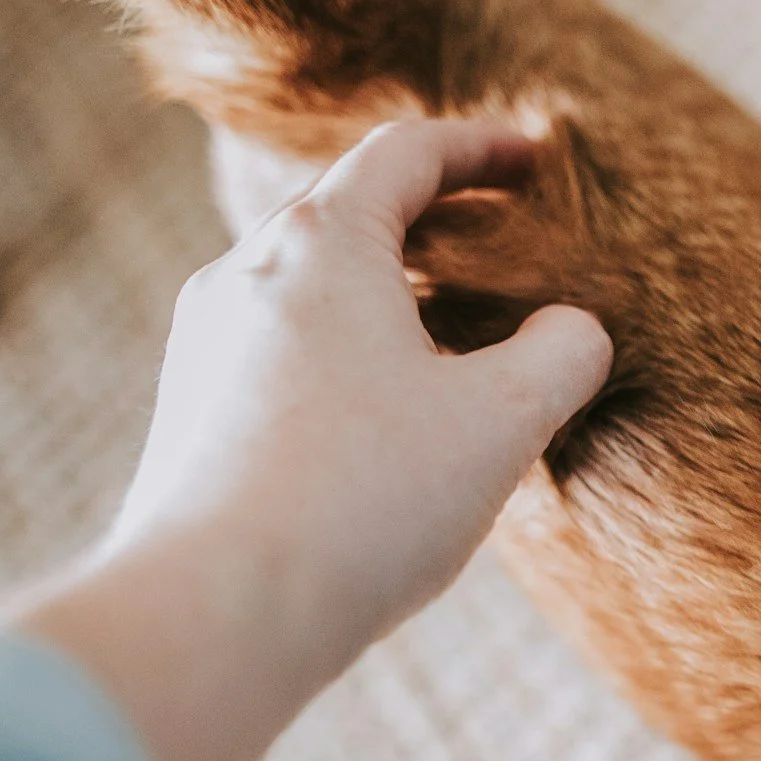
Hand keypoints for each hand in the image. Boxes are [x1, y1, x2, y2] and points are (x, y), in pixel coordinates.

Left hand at [3, 118, 611, 760]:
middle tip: (500, 244)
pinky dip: (341, 354)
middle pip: (348, 212)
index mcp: (322, 243)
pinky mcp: (187, 415)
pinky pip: (277, 353)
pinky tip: (383, 423)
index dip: (480, 147)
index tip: (533, 158)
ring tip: (449, 341)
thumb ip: (560, 355)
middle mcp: (245, 272)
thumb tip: (573, 331)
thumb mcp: (500, 423)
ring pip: (308, 288)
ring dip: (384, 294)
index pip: (407, 153)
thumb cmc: (363, 502)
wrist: (212, 613)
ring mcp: (204, 344)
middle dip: (431, 219)